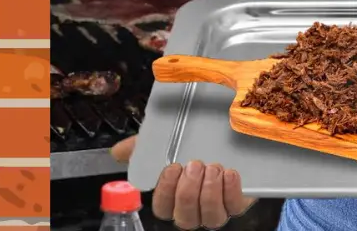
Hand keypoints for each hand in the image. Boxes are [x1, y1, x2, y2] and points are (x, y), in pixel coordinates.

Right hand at [110, 136, 256, 229]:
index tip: (172, 167)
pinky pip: (234, 207)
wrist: (224, 137)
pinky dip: (231, 191)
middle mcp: (194, 209)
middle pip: (185, 217)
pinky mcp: (238, 202)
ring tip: (213, 167)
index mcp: (173, 198)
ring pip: (211, 217)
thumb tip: (118, 152)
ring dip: (210, 191)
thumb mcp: (164, 142)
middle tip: (195, 165)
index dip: (166, 192)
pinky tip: (229, 173)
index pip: (162, 209)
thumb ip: (141, 148)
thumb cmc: (192, 144)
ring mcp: (217, 208)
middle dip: (188, 192)